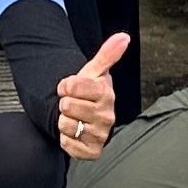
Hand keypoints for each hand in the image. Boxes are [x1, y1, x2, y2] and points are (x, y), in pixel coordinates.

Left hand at [53, 33, 128, 159]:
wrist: (86, 117)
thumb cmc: (89, 92)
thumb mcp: (93, 71)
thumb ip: (107, 53)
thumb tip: (124, 36)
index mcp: (106, 94)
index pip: (71, 87)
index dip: (65, 86)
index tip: (69, 87)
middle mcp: (107, 116)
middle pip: (67, 106)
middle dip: (65, 104)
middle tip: (74, 104)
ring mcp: (100, 134)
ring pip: (65, 125)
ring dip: (64, 121)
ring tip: (74, 118)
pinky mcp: (92, 151)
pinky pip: (67, 144)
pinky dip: (65, 139)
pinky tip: (74, 133)